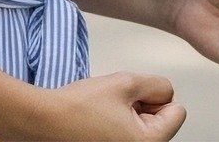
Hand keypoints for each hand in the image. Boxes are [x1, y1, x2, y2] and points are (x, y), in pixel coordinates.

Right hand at [7, 73, 184, 140]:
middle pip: (160, 122)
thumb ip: (157, 85)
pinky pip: (124, 137)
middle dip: (143, 107)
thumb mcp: (127, 82)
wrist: (41, 122)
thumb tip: (166, 94)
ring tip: (104, 113)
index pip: (177, 111)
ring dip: (129, 116)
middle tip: (115, 105)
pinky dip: (116, 128)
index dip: (156, 96)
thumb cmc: (78, 107)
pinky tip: (97, 123)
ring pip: (141, 129)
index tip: (133, 98)